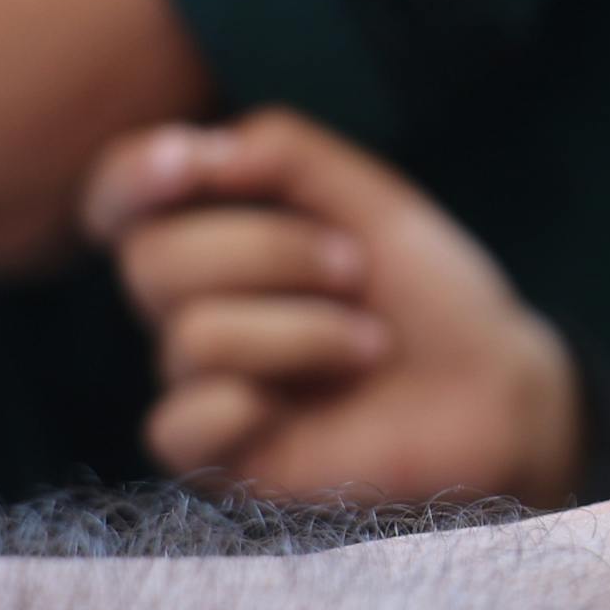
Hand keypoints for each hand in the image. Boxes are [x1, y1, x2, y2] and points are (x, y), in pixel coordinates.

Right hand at [85, 109, 580, 505]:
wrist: (491, 390)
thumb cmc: (426, 296)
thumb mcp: (366, 197)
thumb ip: (282, 150)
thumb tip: (203, 150)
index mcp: (214, 238)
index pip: (118, 199)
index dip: (131, 176)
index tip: (192, 162)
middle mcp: (192, 309)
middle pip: (152, 260)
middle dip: (268, 251)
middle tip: (355, 271)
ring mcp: (201, 385)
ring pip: (191, 336)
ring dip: (303, 329)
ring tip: (369, 344)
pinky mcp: (219, 459)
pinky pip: (174, 427)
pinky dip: (238, 404)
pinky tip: (292, 407)